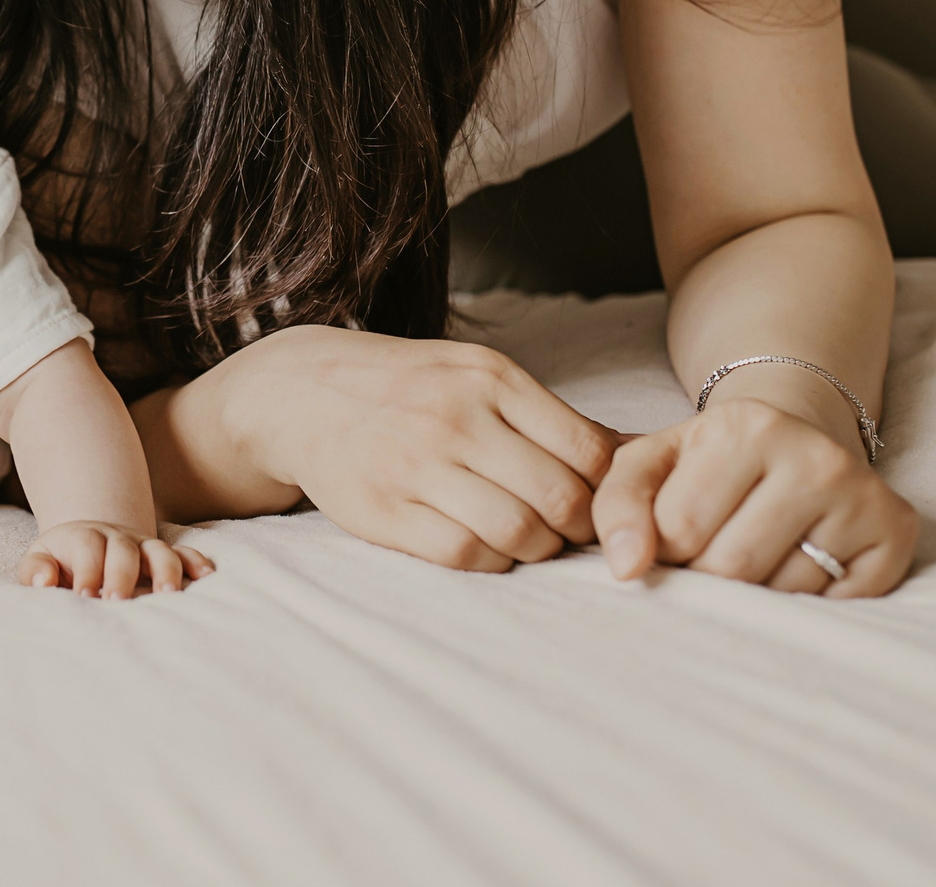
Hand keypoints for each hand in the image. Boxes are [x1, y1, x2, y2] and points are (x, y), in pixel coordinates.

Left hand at [18, 521, 212, 598]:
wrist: (87, 541)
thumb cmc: (61, 561)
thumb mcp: (40, 559)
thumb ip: (36, 570)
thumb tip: (45, 581)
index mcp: (84, 537)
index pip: (88, 548)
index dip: (86, 571)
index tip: (83, 599)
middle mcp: (117, 538)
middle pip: (123, 549)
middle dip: (121, 575)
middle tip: (116, 601)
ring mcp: (143, 546)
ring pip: (159, 550)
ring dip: (165, 570)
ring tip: (167, 596)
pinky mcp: (162, 555)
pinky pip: (184, 554)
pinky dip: (197, 563)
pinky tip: (208, 578)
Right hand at [223, 327, 618, 570]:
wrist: (300, 393)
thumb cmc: (407, 388)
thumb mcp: (475, 375)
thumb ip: (546, 414)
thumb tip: (635, 455)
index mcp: (489, 378)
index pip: (589, 449)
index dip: (608, 489)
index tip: (598, 500)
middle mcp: (455, 416)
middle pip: (561, 497)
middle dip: (580, 528)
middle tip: (568, 531)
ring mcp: (416, 464)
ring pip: (518, 531)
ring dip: (537, 548)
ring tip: (528, 539)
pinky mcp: (384, 510)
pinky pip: (465, 553)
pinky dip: (491, 560)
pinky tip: (485, 544)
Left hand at [593, 398, 916, 595]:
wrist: (797, 435)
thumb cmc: (711, 459)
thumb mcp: (651, 462)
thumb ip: (617, 505)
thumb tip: (626, 568)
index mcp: (744, 426)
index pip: (680, 531)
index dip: (666, 547)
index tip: (675, 531)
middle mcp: (815, 455)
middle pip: (732, 567)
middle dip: (707, 573)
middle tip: (712, 547)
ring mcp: (863, 494)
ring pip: (782, 593)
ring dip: (754, 591)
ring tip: (755, 549)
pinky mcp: (897, 532)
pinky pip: (832, 605)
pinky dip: (804, 599)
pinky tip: (799, 559)